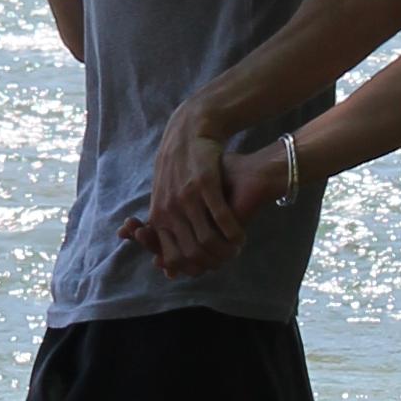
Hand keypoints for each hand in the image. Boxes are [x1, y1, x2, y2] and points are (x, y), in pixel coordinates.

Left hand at [118, 133, 279, 278]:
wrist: (189, 131)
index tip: (203, 270)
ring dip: (224, 252)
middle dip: (210, 264)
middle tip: (223, 263)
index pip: (170, 254)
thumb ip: (167, 225)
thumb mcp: (166, 196)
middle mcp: (170, 209)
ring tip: (235, 252)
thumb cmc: (181, 168)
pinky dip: (233, 234)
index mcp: (159, 214)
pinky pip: (222, 220)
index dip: (189, 267)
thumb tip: (162, 262)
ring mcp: (186, 199)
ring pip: (207, 241)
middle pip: (190, 253)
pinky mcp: (205, 185)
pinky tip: (241, 238)